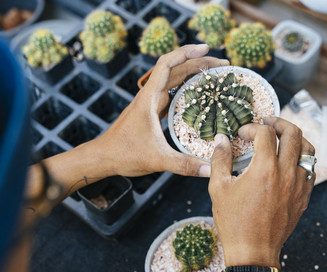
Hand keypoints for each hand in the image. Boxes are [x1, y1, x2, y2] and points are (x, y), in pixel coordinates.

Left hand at [92, 44, 228, 177]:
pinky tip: (200, 96)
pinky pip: (172, 94)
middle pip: (176, 69)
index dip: (186, 52)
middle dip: (199, 63)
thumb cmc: (123, 154)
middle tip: (223, 65)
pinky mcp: (151, 112)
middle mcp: (149, 96)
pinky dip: (187, 90)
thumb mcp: (157, 159)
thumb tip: (210, 170)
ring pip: (175, 81)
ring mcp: (150, 103)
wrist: (103, 157)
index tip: (205, 48)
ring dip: (194, 74)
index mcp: (149, 98)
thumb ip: (184, 164)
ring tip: (216, 76)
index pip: (167, 63)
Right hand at [208, 117, 314, 266]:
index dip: (252, 127)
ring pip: (308, 149)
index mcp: (265, 169)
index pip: (265, 133)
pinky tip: (288, 161)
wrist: (254, 251)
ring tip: (281, 138)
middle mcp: (286, 173)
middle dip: (278, 122)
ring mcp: (299, 185)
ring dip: (294, 138)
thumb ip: (220, 159)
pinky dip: (301, 158)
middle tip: (266, 123)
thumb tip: (221, 139)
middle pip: (293, 133)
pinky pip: (310, 169)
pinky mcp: (304, 196)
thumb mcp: (218, 189)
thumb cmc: (234, 222)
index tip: (242, 134)